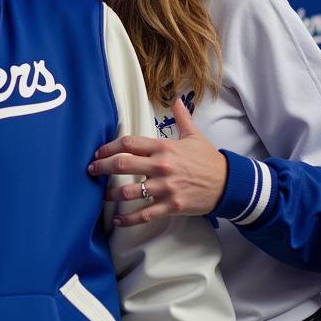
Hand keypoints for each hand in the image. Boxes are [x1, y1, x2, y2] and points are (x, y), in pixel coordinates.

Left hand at [88, 98, 227, 226]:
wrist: (228, 184)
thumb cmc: (208, 159)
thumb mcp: (194, 135)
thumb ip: (182, 117)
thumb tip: (177, 100)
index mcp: (164, 147)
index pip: (129, 144)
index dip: (109, 147)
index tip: (98, 152)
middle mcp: (161, 166)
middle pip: (122, 165)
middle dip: (101, 168)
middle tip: (91, 171)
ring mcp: (165, 188)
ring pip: (129, 191)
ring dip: (111, 194)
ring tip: (103, 195)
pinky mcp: (171, 206)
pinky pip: (144, 214)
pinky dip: (128, 219)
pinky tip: (117, 220)